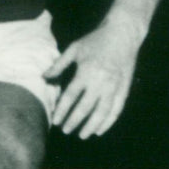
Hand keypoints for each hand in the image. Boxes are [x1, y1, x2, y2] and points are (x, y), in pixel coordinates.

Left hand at [44, 11, 142, 138]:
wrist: (123, 33)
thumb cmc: (95, 40)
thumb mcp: (75, 48)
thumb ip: (59, 64)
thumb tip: (44, 77)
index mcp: (86, 72)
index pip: (71, 97)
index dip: (62, 110)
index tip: (55, 121)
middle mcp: (100, 81)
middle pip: (85, 108)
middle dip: (74, 121)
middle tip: (65, 130)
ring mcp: (114, 86)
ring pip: (102, 112)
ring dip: (91, 126)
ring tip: (82, 135)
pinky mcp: (124, 88)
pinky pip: (116, 109)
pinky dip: (109, 122)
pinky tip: (100, 130)